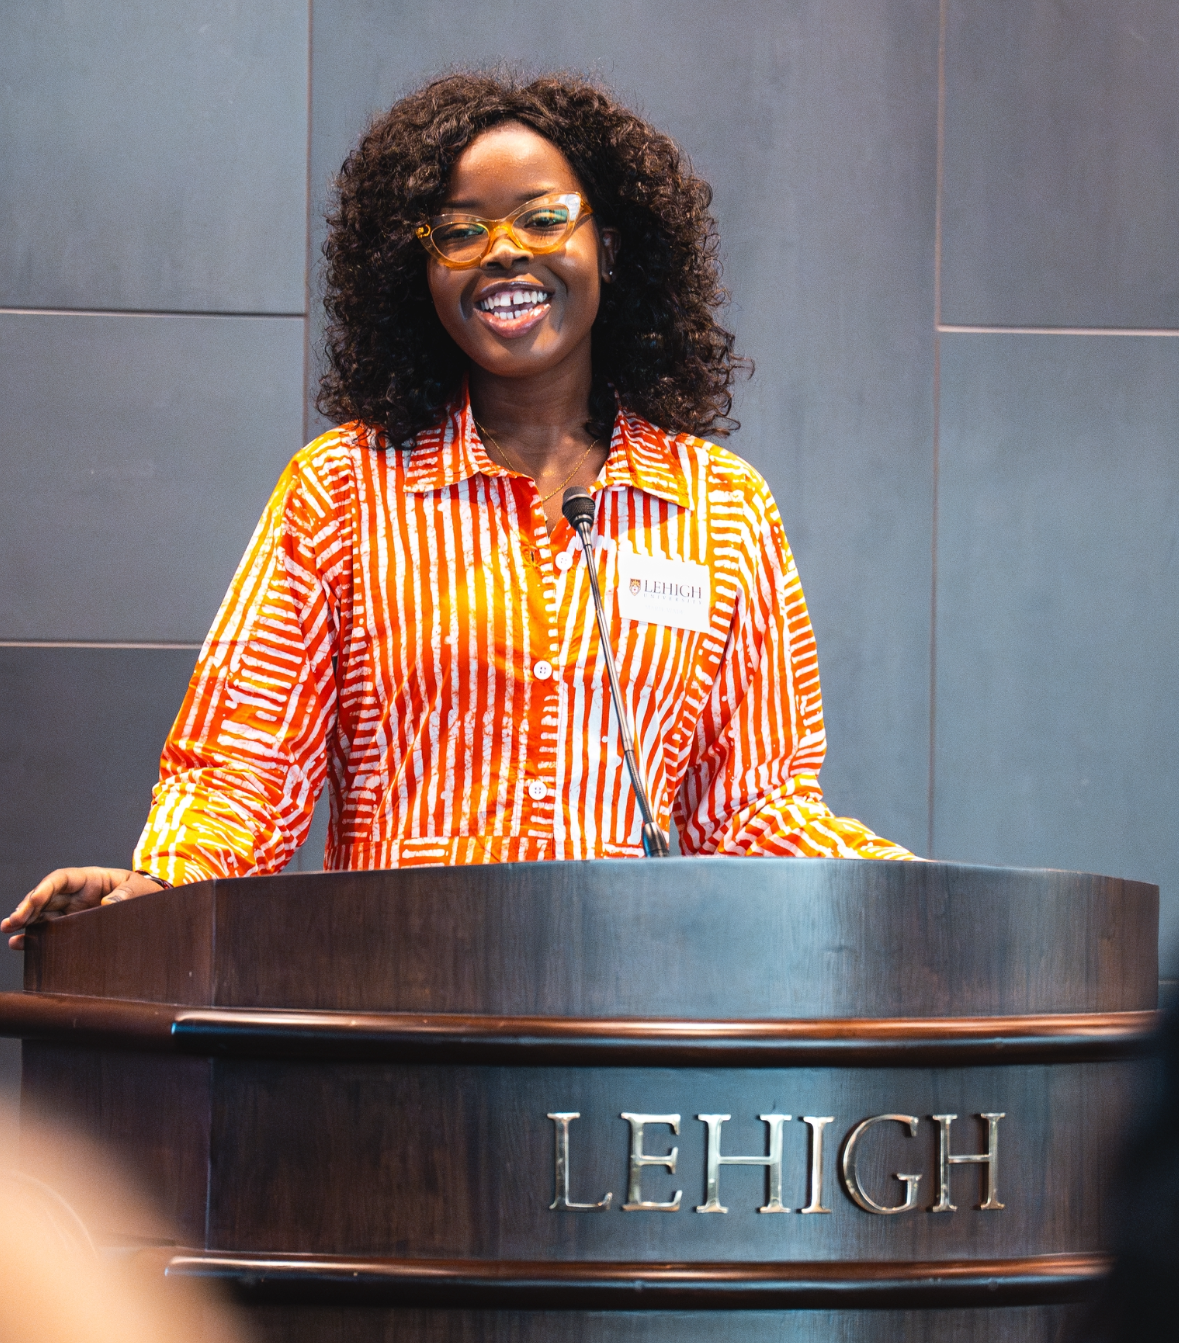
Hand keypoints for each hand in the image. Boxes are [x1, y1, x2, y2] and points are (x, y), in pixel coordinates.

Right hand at [2, 868, 164, 950]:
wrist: (151, 907)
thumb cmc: (144, 893)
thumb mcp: (139, 889)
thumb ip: (125, 894)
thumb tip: (105, 903)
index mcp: (90, 878)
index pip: (60, 879)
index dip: (44, 888)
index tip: (33, 901)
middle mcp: (76, 893)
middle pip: (45, 897)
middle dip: (27, 907)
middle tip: (12, 922)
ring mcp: (72, 910)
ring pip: (43, 914)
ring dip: (25, 921)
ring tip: (9, 931)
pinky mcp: (73, 927)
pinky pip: (50, 929)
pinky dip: (34, 936)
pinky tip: (19, 943)